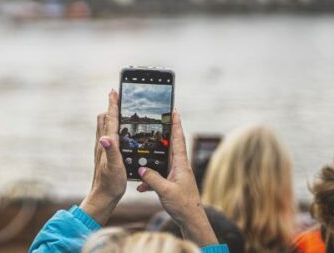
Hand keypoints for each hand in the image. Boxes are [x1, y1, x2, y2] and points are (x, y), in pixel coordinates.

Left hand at [80, 89, 126, 224]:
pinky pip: (108, 136)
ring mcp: (102, 149)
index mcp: (106, 143)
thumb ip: (111, 152)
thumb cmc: (110, 183)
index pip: (110, 119)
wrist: (103, 197)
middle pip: (104, 119)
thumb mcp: (114, 168)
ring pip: (105, 127)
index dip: (112, 104)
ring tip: (120, 110)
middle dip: (111, 107)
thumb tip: (105, 138)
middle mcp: (103, 143)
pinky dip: (113, 128)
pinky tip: (119, 133)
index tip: (114, 91)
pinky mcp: (104, 154)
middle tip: (119, 98)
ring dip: (111, 116)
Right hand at [136, 110, 216, 246]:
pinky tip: (141, 186)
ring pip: (162, 161)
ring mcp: (176, 175)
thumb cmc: (184, 206)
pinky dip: (149, 179)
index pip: (178, 139)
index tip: (174, 110)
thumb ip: (152, 178)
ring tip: (143, 151)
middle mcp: (179, 167)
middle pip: (170, 145)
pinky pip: (158, 176)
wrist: (192, 221)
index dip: (176, 124)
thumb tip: (141, 168)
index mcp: (181, 165)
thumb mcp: (166, 191)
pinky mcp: (172, 183)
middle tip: (156, 121)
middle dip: (163, 134)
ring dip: (152, 158)